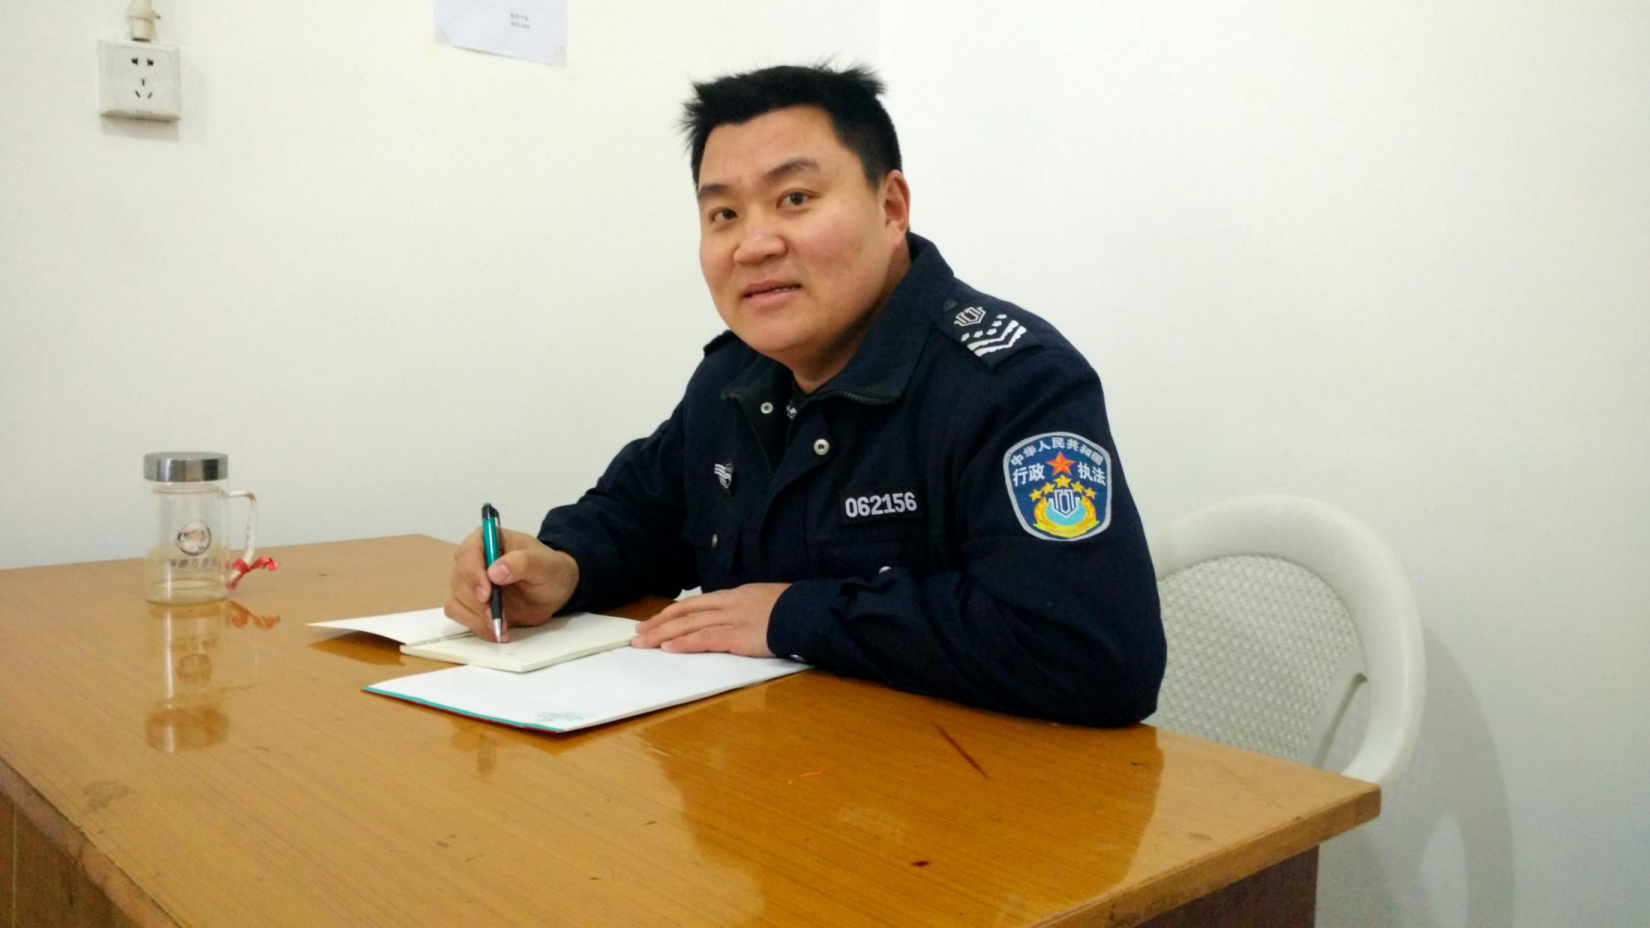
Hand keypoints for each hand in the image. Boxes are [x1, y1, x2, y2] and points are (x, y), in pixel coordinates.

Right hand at [444, 528, 578, 641]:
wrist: (554, 591)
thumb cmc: (550, 570)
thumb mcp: (545, 564)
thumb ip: (523, 563)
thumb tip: (494, 572)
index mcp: (488, 540)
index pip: (468, 553)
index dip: (473, 574)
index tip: (486, 594)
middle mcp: (474, 559)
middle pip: (459, 580)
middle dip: (477, 603)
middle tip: (497, 617)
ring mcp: (470, 583)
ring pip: (456, 600)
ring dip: (476, 618)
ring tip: (501, 627)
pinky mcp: (471, 603)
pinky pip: (460, 615)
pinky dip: (476, 626)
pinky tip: (497, 632)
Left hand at [630, 583, 787, 656]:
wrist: (806, 612)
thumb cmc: (793, 610)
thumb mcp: (766, 602)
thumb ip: (748, 610)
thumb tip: (739, 621)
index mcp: (735, 596)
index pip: (696, 603)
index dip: (673, 612)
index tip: (657, 619)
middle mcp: (727, 605)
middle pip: (686, 612)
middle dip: (660, 623)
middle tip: (639, 633)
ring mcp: (731, 620)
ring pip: (689, 626)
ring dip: (663, 635)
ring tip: (643, 642)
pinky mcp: (736, 637)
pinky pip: (704, 639)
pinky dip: (684, 644)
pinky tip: (668, 648)